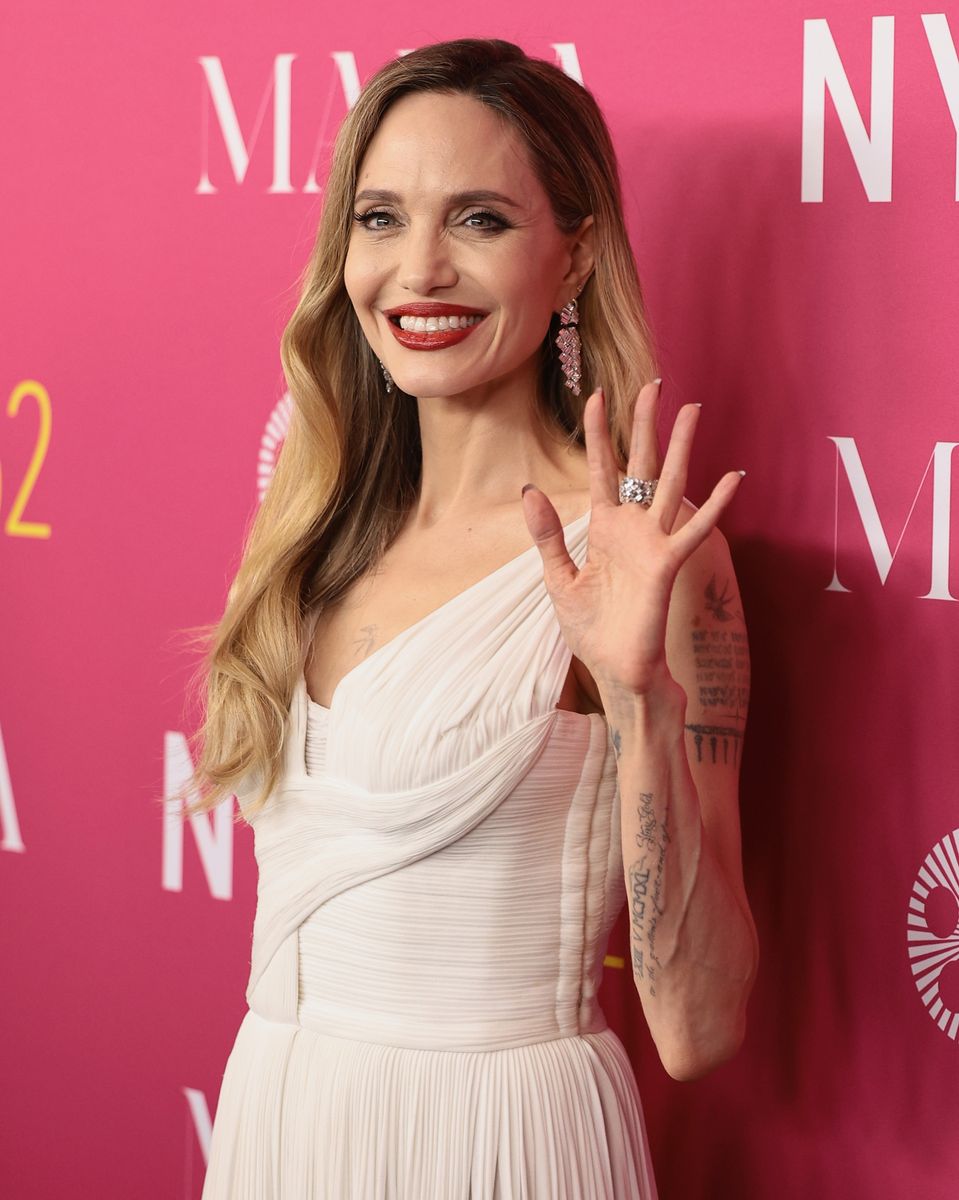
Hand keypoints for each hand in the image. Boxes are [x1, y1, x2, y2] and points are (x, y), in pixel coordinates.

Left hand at [521, 381, 743, 698]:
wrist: (616, 670)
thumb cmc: (592, 629)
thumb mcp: (558, 578)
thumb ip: (548, 534)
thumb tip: (530, 489)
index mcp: (603, 528)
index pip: (601, 469)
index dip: (597, 434)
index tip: (594, 396)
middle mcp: (631, 528)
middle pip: (639, 464)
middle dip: (644, 425)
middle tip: (653, 384)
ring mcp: (652, 543)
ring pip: (669, 484)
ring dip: (680, 447)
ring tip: (692, 409)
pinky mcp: (666, 565)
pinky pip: (694, 529)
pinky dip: (715, 504)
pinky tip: (733, 477)